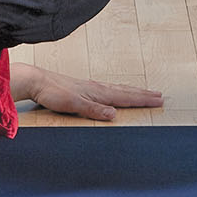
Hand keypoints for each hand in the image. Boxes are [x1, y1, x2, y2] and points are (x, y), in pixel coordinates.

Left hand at [13, 64, 162, 120]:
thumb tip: (114, 114)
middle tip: (159, 96)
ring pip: (118, 89)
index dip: (142, 99)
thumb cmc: (54, 92)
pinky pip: (108, 89)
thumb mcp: (74, 104)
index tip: (158, 100)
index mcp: (98, 92)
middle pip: (125, 91)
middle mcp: (97, 88)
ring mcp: (90, 86)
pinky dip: (118, 90)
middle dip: (143, 94)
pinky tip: (115, 92)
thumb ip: (94, 110)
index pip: (125, 97)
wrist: (37, 81)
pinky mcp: (83, 87)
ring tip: (144, 92)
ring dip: (132, 91)